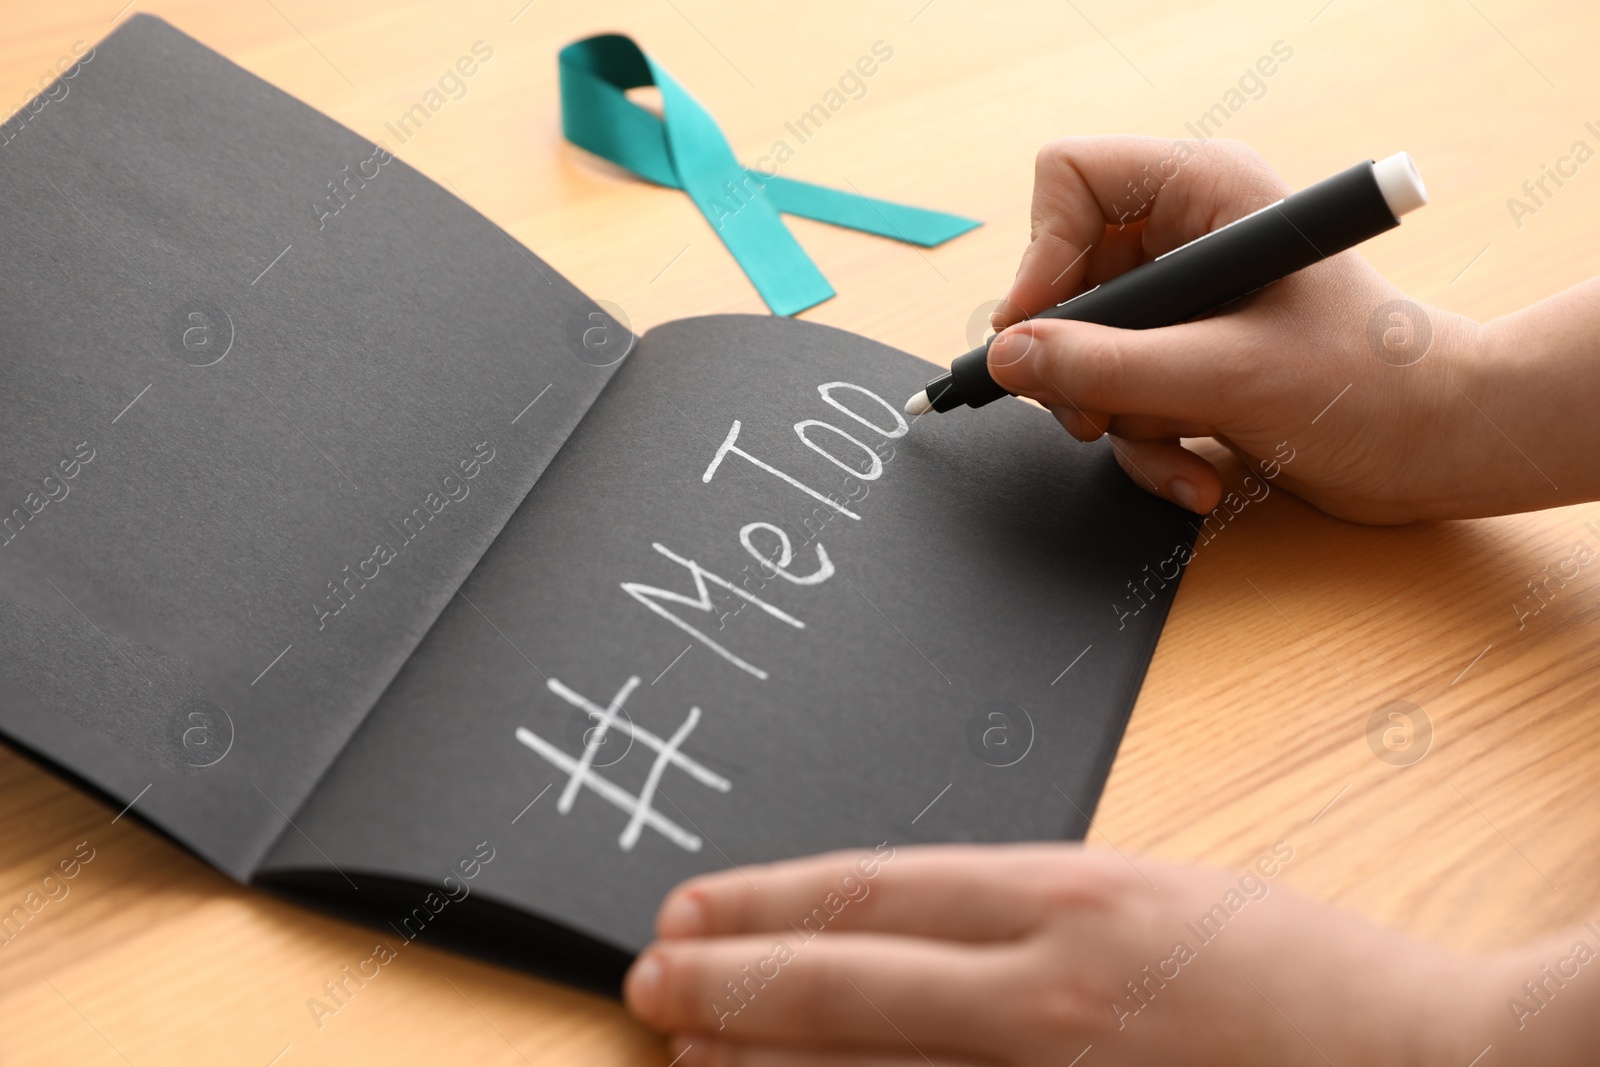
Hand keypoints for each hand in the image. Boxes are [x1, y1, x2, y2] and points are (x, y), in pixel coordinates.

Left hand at [623, 843, 1495, 1065]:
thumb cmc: (1305, 973)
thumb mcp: (1156, 893)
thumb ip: (1031, 912)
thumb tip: (903, 934)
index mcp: (1074, 900)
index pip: (875, 891)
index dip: (766, 900)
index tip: (692, 907)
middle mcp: (1049, 996)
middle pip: (845, 984)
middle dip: (731, 983)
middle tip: (647, 982)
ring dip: (763, 1065)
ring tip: (685, 1055)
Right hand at [984, 136, 1591, 523]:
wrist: (1440, 450)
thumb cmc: (1370, 386)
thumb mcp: (1226, 375)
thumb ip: (1107, 367)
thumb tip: (1010, 358)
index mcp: (1205, 192)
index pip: (1070, 178)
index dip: (1041, 254)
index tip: (1039, 332)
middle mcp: (1187, 238)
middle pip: (1064, 282)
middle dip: (1079, 363)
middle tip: (1094, 412)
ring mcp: (1185, 305)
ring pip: (1085, 355)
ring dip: (1121, 420)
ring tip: (1180, 446)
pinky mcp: (1187, 363)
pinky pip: (1118, 400)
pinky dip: (1148, 447)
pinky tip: (1199, 474)